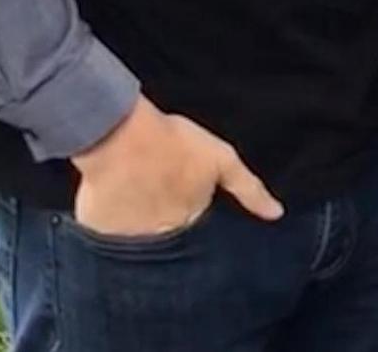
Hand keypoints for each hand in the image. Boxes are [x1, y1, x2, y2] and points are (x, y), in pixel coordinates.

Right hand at [71, 95, 282, 236]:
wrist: (121, 137)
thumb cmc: (174, 142)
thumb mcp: (222, 159)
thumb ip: (249, 189)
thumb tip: (277, 214)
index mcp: (190, 220)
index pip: (197, 227)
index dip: (194, 208)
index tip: (188, 193)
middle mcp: (161, 239)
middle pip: (171, 237)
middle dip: (170, 221)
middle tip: (162, 188)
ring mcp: (129, 240)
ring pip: (142, 240)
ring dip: (142, 225)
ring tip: (139, 194)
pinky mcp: (100, 235)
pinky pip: (110, 237)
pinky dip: (114, 226)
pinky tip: (116, 201)